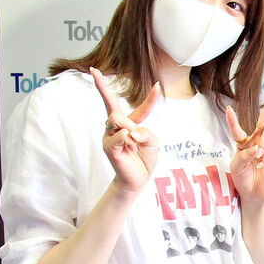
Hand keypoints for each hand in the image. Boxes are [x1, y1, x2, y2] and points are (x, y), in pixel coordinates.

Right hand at [92, 67, 160, 193]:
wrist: (137, 180)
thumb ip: (144, 131)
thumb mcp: (152, 141)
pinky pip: (120, 135)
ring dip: (130, 129)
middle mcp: (114, 127)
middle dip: (119, 108)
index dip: (148, 97)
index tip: (154, 83)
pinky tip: (130, 150)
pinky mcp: (108, 147)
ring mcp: (109, 136)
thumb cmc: (143, 159)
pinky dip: (130, 140)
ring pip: (117, 119)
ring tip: (133, 144)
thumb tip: (129, 131)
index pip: (135, 107)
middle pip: (113, 107)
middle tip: (133, 133)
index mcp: (128, 124)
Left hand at [226, 89, 263, 205]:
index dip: (233, 119)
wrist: (252, 194)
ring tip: (258, 154)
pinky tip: (261, 165)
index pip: (238, 129)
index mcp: (243, 143)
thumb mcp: (236, 167)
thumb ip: (243, 155)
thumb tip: (257, 148)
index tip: (229, 109)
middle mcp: (256, 141)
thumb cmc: (242, 179)